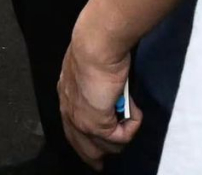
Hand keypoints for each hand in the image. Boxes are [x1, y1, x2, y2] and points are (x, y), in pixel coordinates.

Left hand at [59, 22, 140, 168]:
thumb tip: (108, 87)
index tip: (94, 153)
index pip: (72, 128)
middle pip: (84, 147)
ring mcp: (83, 121)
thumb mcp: (90, 63)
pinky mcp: (98, 125)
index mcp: (66, 94)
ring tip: (132, 112)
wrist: (96, 43)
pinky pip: (122, 137)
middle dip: (98, 155)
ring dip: (124, 133)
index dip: (84, 142)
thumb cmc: (95, 43)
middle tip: (110, 158)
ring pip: (107, 146)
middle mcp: (70, 111)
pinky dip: (133, 125)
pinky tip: (135, 110)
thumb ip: (93, 79)